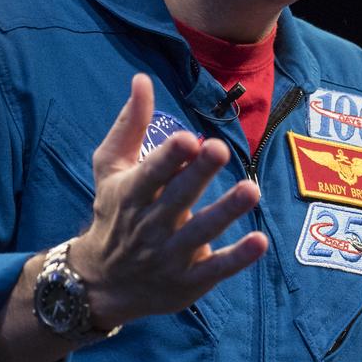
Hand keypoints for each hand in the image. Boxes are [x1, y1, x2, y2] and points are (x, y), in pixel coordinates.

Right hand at [70, 73, 267, 327]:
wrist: (101, 283)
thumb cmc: (114, 212)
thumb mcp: (111, 168)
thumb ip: (130, 125)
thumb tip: (143, 78)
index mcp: (132, 194)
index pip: (150, 173)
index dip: (168, 158)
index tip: (187, 138)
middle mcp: (151, 225)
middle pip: (177, 198)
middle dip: (197, 175)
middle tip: (218, 148)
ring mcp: (171, 255)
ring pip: (201, 232)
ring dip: (226, 211)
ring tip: (251, 190)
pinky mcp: (189, 280)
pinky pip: (216, 269)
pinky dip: (237, 258)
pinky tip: (260, 242)